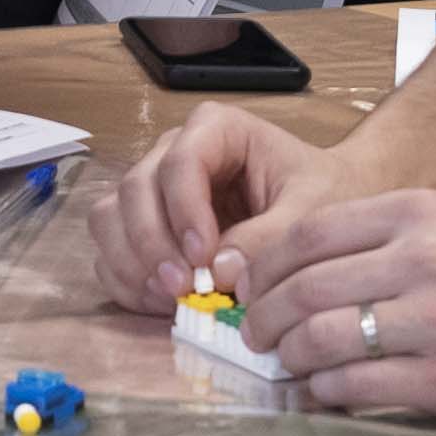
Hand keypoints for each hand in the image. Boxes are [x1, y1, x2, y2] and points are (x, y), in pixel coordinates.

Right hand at [92, 105, 324, 310]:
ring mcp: (153, 191)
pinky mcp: (143, 228)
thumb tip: (220, 272)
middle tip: (183, 289)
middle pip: (135, 189)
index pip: (180, 160)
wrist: (326, 208)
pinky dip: (126, 281)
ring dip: (131, 262)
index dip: (183, 209)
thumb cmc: (324, 194)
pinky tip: (159, 304)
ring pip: (109, 217)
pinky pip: (110, 251)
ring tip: (171, 298)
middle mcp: (173, 153)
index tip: (203, 256)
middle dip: (152, 242)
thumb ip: (270, 236)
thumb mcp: (314, 210)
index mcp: (216, 131)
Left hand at [227, 186, 435, 421]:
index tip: (244, 288)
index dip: (260, 267)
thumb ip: (377, 240)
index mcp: (419, 213)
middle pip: (303, 288)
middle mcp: (425, 260)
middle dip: (263, 318)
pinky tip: (326, 391)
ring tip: (289, 365)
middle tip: (255, 335)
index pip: (306, 234)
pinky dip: (327, 392)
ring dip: (291, 358)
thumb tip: (287, 272)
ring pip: (323, 339)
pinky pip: (358, 387)